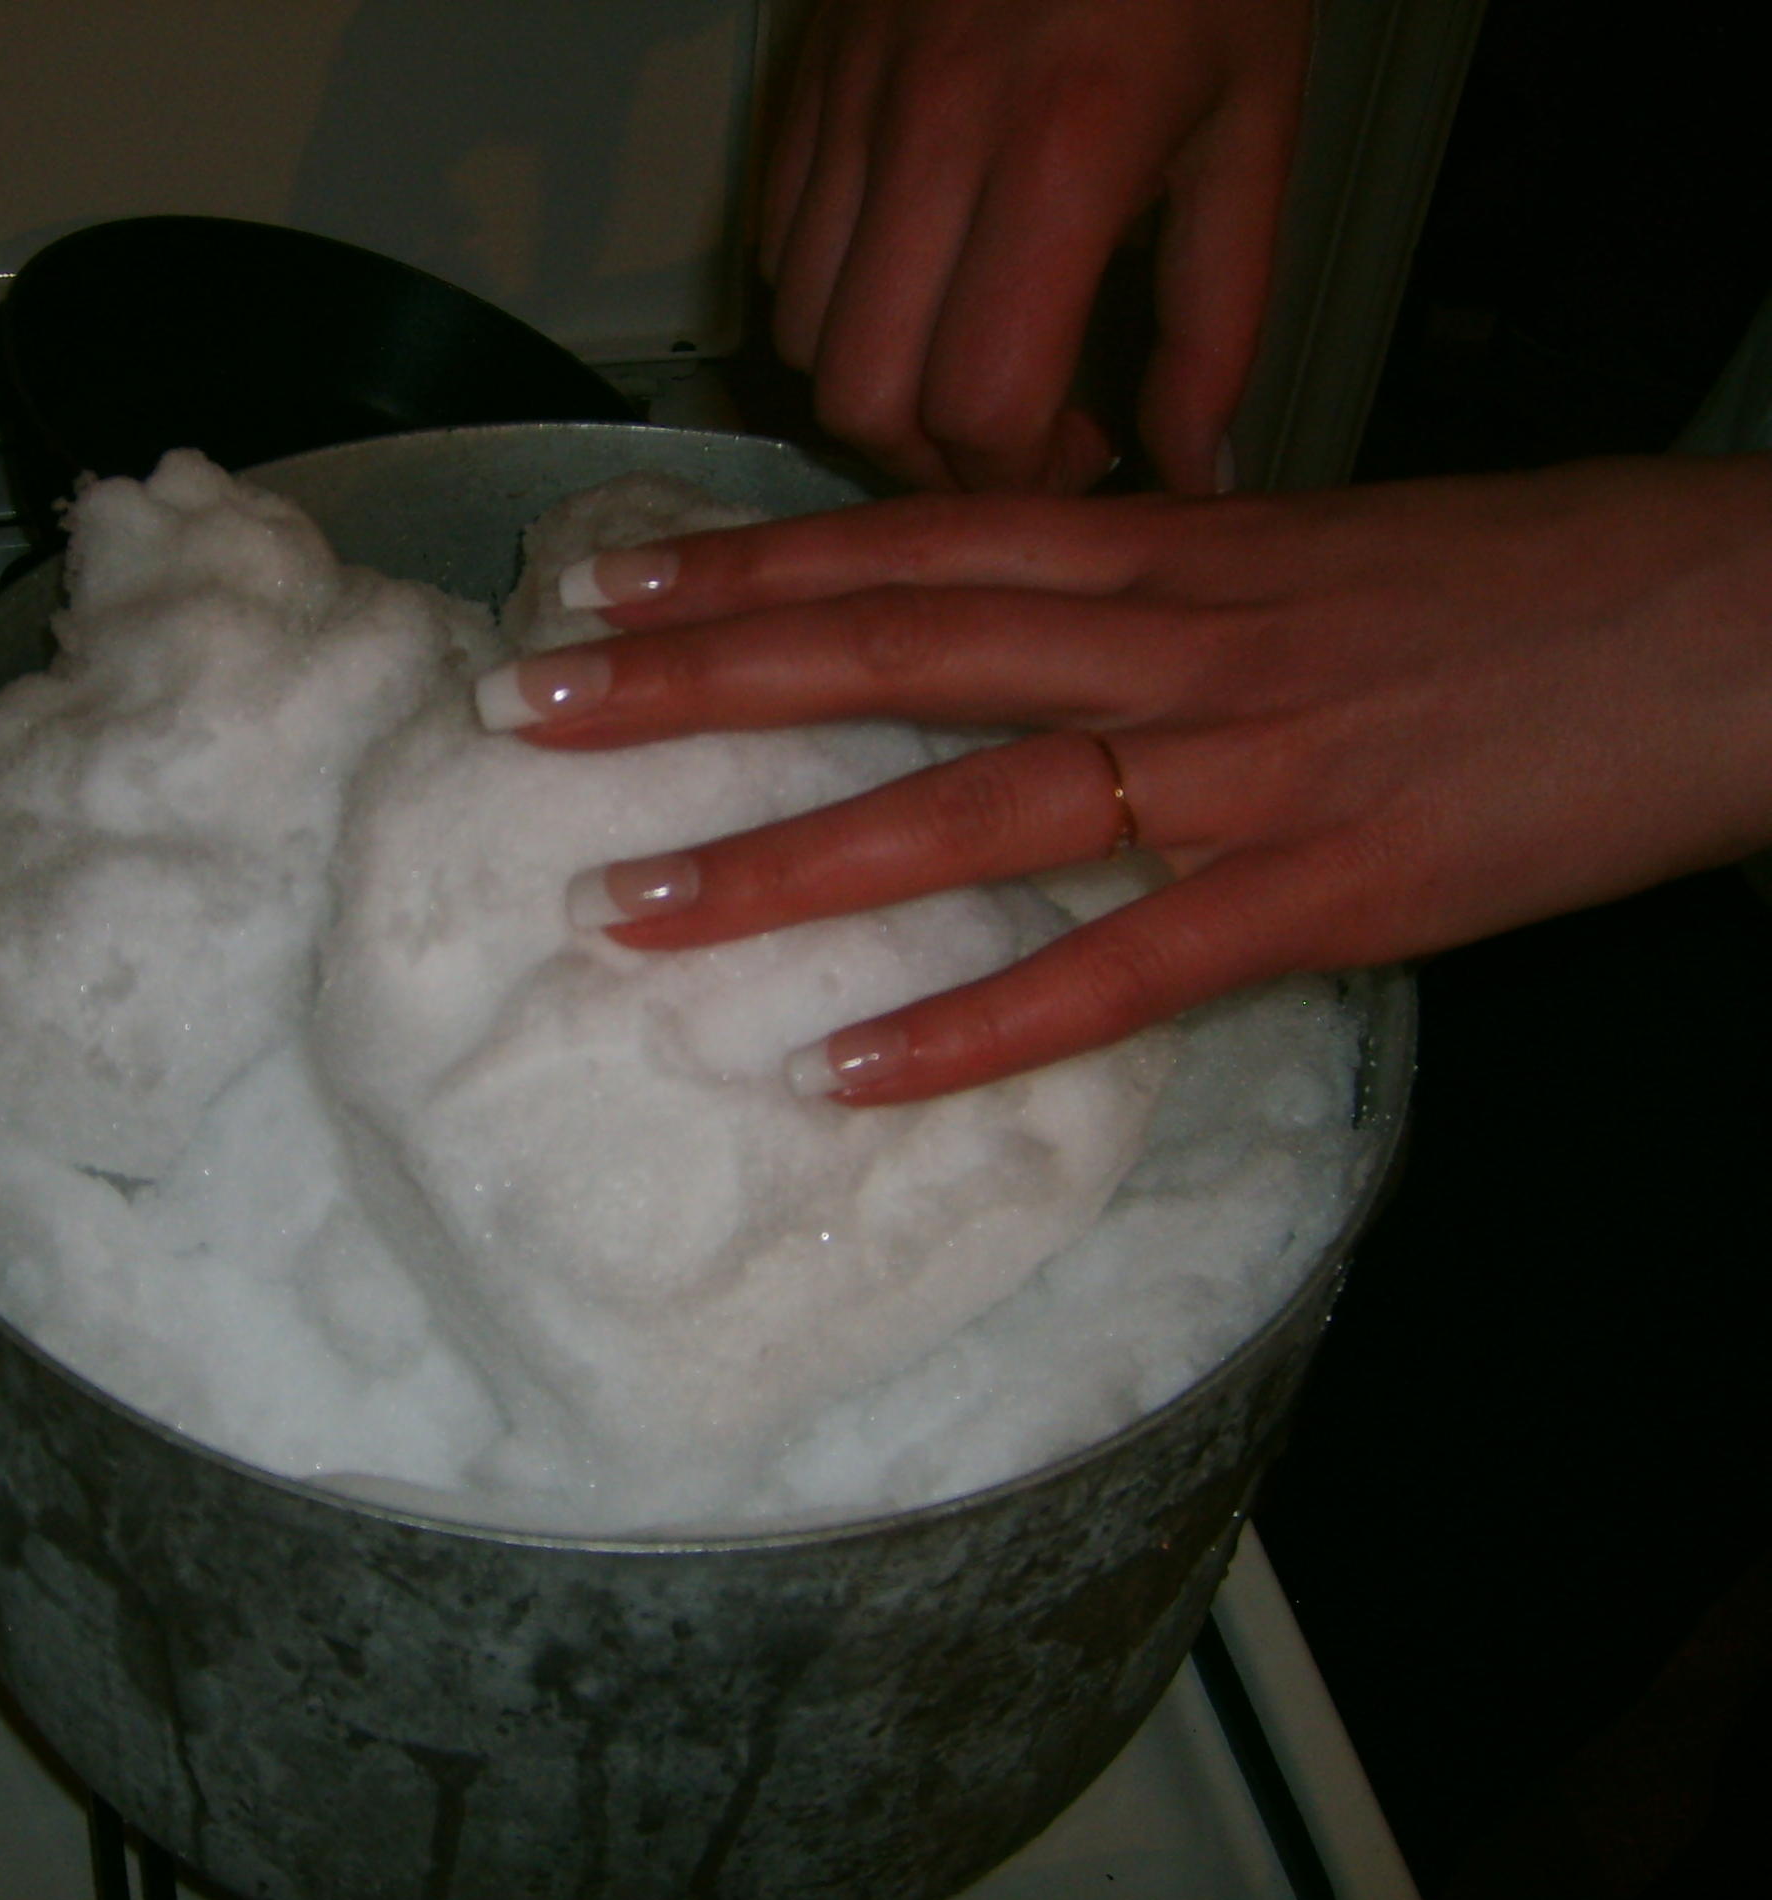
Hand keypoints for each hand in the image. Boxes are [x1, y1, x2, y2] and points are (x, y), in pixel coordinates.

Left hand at [480, 458, 1771, 1101]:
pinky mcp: (1322, 894)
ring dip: (784, 863)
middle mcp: (1171, 638)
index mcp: (1166, 545)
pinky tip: (848, 1072)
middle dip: (695, 682)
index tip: (599, 581)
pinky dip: (979, 1025)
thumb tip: (1013, 617)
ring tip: (626, 905)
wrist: (1732, 627)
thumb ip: (1146, 587)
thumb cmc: (1514, 585)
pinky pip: (1117, 972)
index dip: (740, 564)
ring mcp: (1240, 769)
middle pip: (886, 650)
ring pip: (966, 809)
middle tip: (532, 708)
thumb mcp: (1301, 549)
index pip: (903, 543)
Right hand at [761, 0, 1310, 493]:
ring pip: (800, 336)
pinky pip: (773, 252)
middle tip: (1008, 440)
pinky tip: (909, 285)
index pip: (982, 399)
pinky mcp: (804, 83)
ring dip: (874, 390)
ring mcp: (851, 103)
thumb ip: (1219, 321)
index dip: (1020, 476)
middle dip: (933, 461)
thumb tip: (1188, 468)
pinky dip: (828, 307)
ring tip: (955, 366)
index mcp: (1065, 152)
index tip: (1075, 461)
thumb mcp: (1253, 132)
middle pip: (864, 395)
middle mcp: (935, 131)